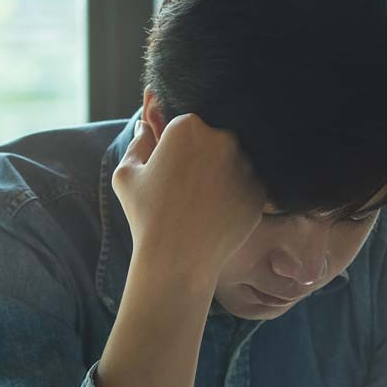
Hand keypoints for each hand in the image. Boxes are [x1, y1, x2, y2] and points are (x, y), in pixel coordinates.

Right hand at [112, 113, 266, 279]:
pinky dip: (236, 196)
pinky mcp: (260, 190)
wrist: (178, 260)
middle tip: (188, 190)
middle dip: (204, 159)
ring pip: (234, 162)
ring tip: (202, 205)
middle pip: (215, 140)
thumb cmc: (146, 217)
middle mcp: (223, 138)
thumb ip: (138, 144)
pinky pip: (248, 186)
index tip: (172, 171)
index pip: (189, 126)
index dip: (179, 149)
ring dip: (222, 176)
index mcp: (188, 126)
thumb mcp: (126, 175)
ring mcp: (246, 164)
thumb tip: (145, 126)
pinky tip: (217, 215)